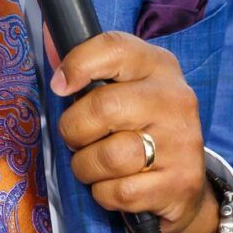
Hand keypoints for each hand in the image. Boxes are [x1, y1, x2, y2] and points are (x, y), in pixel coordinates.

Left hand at [51, 32, 218, 232]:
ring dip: (86, 167)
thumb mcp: (124, 88)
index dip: (78, 64)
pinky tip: (115, 186)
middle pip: (103, 107)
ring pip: (109, 156)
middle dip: (74, 129)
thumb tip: (49, 39)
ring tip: (94, 165)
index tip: (60, 86)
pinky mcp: (180, 182)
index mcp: (158, 66)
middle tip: (76, 138)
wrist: (184, 184)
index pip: (114, 47)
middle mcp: (175, 98)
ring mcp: (181, 142)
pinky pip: (119, 192)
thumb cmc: (141, 127)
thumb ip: (88, 67)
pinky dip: (104, 193)